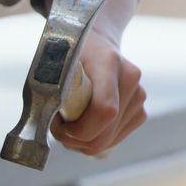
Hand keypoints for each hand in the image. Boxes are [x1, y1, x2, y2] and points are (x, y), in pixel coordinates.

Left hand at [51, 29, 146, 155]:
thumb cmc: (69, 56)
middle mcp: (130, 80)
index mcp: (108, 64)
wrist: (97, 43)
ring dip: (83, 141)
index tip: (57, 125)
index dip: (77, 131)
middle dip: (75, 140)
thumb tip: (45, 120)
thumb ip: (51, 91)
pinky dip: (95, 139)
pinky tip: (85, 124)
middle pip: (105, 135)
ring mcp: (139, 97)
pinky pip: (114, 140)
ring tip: (70, 122)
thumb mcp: (54, 66)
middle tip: (58, 128)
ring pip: (108, 142)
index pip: (104, 111)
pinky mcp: (140, 112)